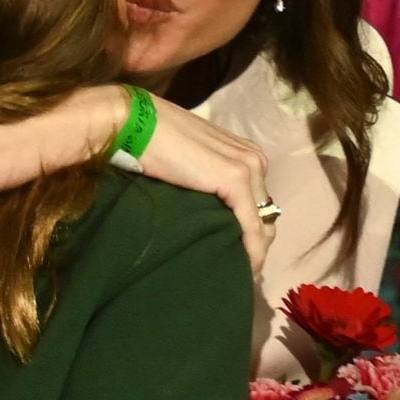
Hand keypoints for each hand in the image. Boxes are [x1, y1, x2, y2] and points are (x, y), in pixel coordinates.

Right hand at [140, 96, 274, 275]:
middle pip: (266, 215)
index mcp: (245, 154)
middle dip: (256, 246)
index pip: (259, 203)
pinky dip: (251, 251)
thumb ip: (206, 182)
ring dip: (254, 253)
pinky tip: (244, 271)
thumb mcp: (189, 166)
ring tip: (240, 276)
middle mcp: (254, 159)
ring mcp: (248, 167)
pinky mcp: (235, 178)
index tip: (240, 259)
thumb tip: (206, 214)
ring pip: (263, 224)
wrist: (133, 123)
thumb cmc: (151, 143)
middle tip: (241, 274)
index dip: (253, 233)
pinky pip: (251, 225)